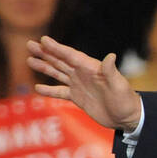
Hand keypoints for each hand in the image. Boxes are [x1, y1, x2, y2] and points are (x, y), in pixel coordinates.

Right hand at [27, 36, 142, 130]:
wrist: (127, 118)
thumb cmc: (126, 100)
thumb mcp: (120, 85)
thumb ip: (111, 72)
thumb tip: (111, 56)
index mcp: (92, 68)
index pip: (71, 55)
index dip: (58, 48)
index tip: (44, 40)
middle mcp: (83, 74)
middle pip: (61, 61)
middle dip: (45, 53)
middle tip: (29, 44)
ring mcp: (79, 85)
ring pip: (58, 73)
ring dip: (44, 67)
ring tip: (29, 60)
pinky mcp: (77, 97)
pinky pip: (60, 92)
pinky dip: (49, 90)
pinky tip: (37, 88)